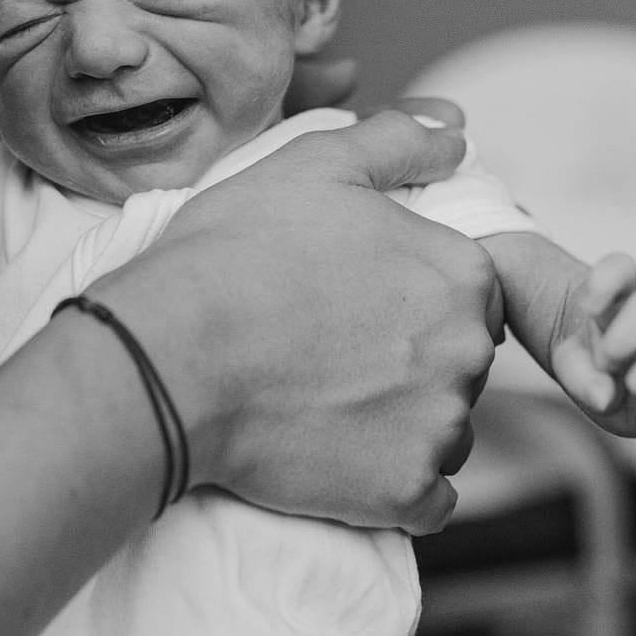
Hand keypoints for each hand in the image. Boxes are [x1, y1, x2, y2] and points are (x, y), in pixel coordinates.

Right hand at [88, 110, 499, 533]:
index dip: (406, 296)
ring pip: (444, 431)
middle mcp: (468, 352)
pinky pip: (427, 502)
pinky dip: (392, 488)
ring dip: (400, 425)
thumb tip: (458, 133)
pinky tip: (337, 459)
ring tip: (321, 404)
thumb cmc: (232, 254)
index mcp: (459, 272)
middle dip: (408, 362)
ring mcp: (439, 429)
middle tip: (326, 353)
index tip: (348, 304)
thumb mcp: (313, 166)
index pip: (466, 293)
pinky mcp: (403, 493)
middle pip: (458, 364)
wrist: (168, 358)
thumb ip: (398, 141)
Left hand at [550, 253, 635, 436]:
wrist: (608, 391)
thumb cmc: (589, 367)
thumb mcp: (571, 370)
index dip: (607, 281)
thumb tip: (604, 398)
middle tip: (606, 361)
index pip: (620, 269)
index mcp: (615, 302)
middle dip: (627, 332)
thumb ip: (581, 380)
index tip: (589, 307)